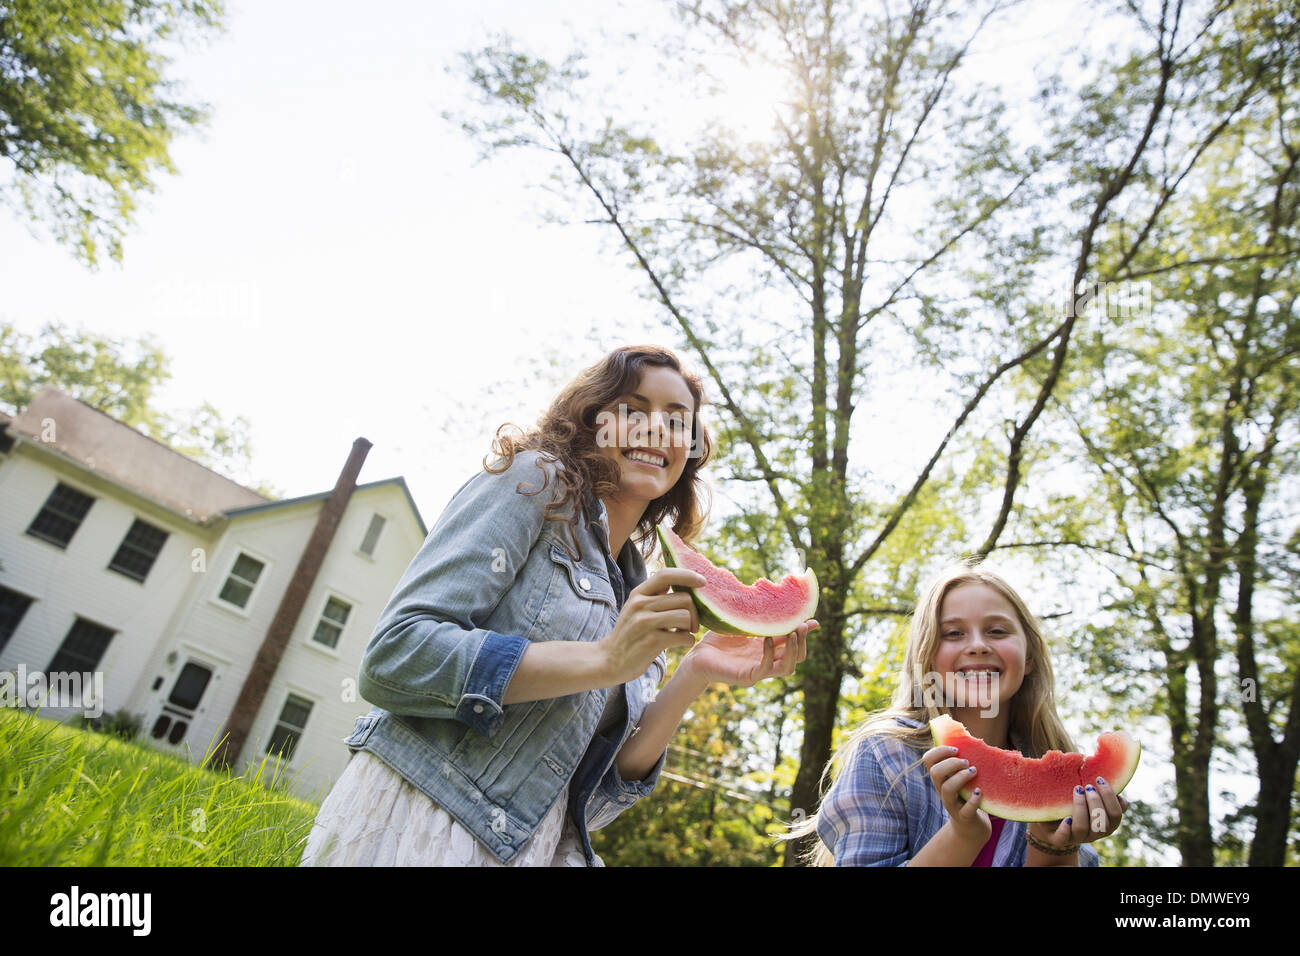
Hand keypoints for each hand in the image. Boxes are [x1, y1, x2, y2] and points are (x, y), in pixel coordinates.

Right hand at [598, 568, 706, 684]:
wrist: (609, 661)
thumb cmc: (630, 634)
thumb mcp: (636, 609)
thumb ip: (654, 596)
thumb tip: (683, 581)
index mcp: (638, 594)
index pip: (665, 575)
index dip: (687, 575)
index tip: (703, 581)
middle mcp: (640, 604)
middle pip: (683, 598)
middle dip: (695, 613)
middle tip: (692, 625)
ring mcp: (644, 623)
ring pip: (685, 616)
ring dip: (691, 627)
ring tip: (684, 633)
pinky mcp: (651, 642)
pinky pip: (683, 636)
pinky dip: (688, 641)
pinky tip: (681, 643)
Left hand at [680, 620, 814, 687]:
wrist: (695, 656)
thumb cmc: (716, 640)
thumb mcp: (743, 624)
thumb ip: (760, 617)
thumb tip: (776, 600)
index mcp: (768, 648)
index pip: (794, 643)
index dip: (804, 632)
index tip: (813, 620)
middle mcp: (767, 660)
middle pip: (797, 656)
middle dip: (802, 641)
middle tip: (803, 625)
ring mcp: (759, 671)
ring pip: (788, 667)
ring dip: (793, 650)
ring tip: (793, 633)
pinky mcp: (747, 676)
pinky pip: (766, 668)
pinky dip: (770, 654)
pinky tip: (767, 639)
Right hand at [923, 745, 990, 848]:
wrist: (971, 826)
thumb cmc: (967, 795)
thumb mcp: (960, 778)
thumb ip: (960, 761)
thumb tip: (969, 736)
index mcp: (940, 778)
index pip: (928, 760)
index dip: (939, 751)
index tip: (956, 750)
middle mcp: (942, 790)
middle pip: (935, 772)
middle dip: (951, 763)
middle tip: (967, 762)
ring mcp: (951, 805)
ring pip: (947, 789)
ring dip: (961, 777)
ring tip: (974, 772)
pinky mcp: (964, 817)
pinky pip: (965, 809)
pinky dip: (973, 799)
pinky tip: (980, 792)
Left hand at [1028, 776, 1128, 849]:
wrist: (1050, 819)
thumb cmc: (1072, 801)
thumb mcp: (1085, 793)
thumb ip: (1094, 784)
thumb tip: (1096, 764)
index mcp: (1105, 821)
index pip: (1117, 814)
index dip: (1111, 798)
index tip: (1100, 779)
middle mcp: (1094, 832)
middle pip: (1104, 822)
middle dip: (1097, 802)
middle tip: (1087, 785)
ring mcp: (1078, 837)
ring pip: (1084, 828)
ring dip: (1081, 808)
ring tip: (1076, 790)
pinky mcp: (1059, 839)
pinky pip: (1064, 838)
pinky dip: (1065, 828)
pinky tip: (1066, 818)